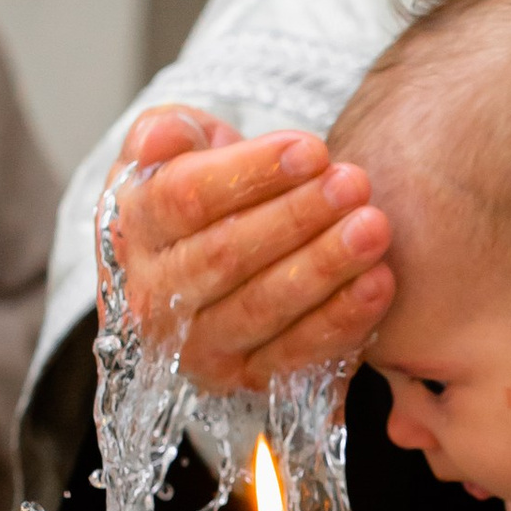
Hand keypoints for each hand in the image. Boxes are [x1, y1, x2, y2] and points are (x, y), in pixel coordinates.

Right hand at [107, 108, 391, 388]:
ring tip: (373, 227)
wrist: (213, 252)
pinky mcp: (244, 379)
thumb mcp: (176, 146)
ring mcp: (197, 346)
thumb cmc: (201, 187)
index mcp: (132, 229)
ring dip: (324, 268)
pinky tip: (378, 283)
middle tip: (353, 183)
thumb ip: (165, 131)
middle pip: (225, 257)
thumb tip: (161, 137)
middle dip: (296, 217)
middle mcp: (153, 298)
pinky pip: (294, 355)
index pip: (184, 200)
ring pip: (260, 309)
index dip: (249, 174)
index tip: (310, 149)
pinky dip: (341, 321)